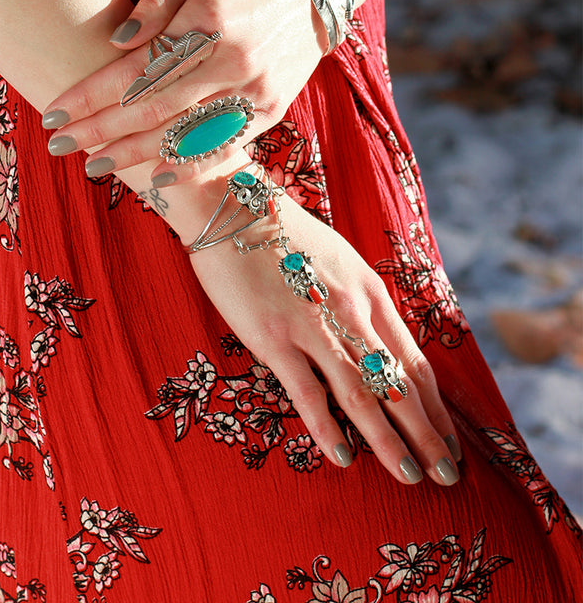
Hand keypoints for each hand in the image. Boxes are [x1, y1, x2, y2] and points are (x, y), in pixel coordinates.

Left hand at [42, 0, 327, 183]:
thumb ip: (156, 7)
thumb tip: (115, 44)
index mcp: (209, 22)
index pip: (137, 69)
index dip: (92, 94)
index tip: (55, 112)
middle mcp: (231, 62)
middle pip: (153, 107)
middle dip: (100, 130)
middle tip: (59, 144)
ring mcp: (253, 92)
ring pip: (183, 134)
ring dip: (134, 154)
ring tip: (94, 164)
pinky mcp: (269, 111)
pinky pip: (224, 147)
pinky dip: (189, 166)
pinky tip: (156, 178)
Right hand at [191, 193, 461, 485]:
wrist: (231, 206)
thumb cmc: (282, 232)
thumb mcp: (338, 261)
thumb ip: (359, 302)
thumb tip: (376, 345)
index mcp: (370, 292)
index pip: (413, 361)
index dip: (436, 407)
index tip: (450, 441)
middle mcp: (351, 311)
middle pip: (398, 384)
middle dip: (427, 435)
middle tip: (448, 476)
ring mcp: (314, 325)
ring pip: (363, 394)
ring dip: (390, 441)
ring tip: (410, 475)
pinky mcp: (275, 337)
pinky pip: (308, 392)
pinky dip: (328, 428)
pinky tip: (344, 458)